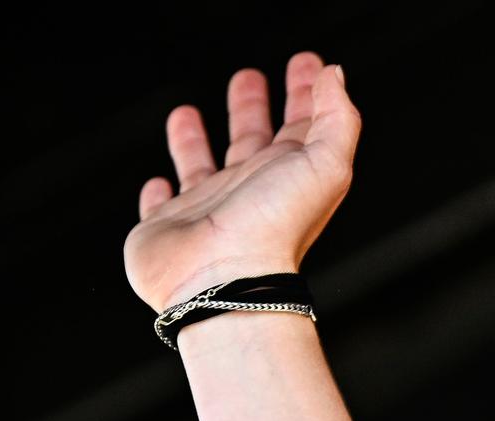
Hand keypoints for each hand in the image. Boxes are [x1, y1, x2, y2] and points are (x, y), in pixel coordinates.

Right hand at [125, 51, 360, 314]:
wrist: (224, 283)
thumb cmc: (274, 228)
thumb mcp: (325, 165)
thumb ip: (338, 118)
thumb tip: (335, 75)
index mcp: (287, 177)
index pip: (302, 127)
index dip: (307, 93)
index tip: (307, 63)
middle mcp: (248, 193)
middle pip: (252, 142)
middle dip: (251, 108)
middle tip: (249, 76)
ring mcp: (206, 212)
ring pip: (200, 168)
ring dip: (194, 141)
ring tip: (187, 111)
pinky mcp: (165, 229)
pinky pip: (159, 207)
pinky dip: (157, 193)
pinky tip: (157, 182)